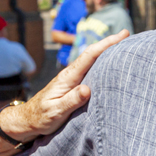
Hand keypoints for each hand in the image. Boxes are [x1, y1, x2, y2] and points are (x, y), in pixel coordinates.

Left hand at [0, 30, 128, 141]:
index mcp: (68, 78)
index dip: (106, 44)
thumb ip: (70, 101)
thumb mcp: (55, 112)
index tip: (122, 34)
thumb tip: (87, 89)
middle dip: (110, 44)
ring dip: (107, 53)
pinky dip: (101, 65)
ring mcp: (72, 80)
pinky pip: (90, 72)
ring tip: (124, 47)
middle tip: (128, 35)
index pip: (89, 56)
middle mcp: (71, 75)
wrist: (27, 120)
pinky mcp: (73, 87)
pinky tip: (109, 67)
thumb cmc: (40, 117)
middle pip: (93, 55)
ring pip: (92, 62)